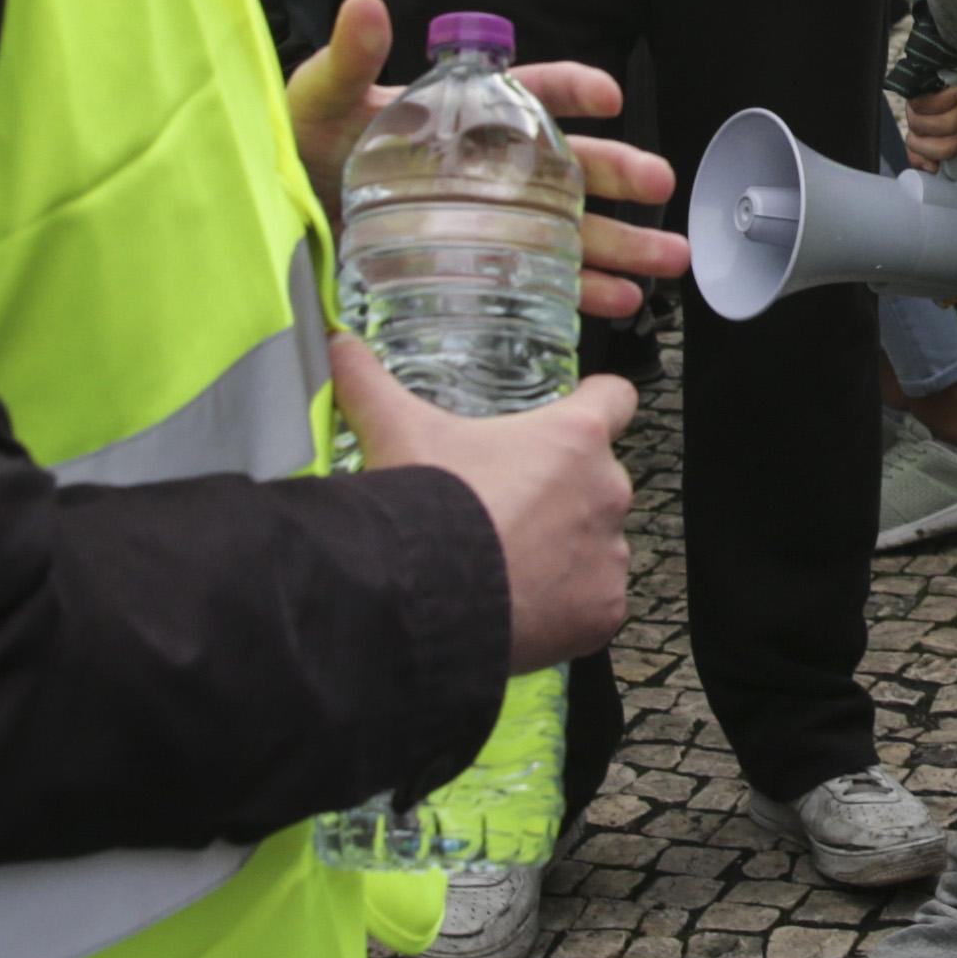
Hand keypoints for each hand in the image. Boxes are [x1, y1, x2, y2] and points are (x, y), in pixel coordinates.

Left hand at [283, 0, 688, 319]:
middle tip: (659, 184)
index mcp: (465, 113)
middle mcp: (492, 166)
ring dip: (624, 242)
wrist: (279, 214)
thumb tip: (365, 5)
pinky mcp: (483, 267)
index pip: (531, 92)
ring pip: (574, 227)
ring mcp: (494, 220)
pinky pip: (546, 280)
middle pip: (572, 164)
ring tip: (667, 258)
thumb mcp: (320, 99)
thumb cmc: (302, 145)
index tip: (608, 97)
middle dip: (621, 174)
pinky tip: (618, 301)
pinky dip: (583, 292)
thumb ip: (349, 58)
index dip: (572, 90)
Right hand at [330, 346, 641, 668]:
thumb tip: (340, 347)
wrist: (425, 601)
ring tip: (506, 558)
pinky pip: (594, 600)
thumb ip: (369, 380)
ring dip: (564, 547)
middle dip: (560, 491)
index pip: (616, 396)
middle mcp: (607, 490)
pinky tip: (518, 601)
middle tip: (507, 505)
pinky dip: (565, 603)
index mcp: (575, 436)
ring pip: (596, 542)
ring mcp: (610, 554)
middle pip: (598, 477)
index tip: (573, 414)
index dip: (595, 402)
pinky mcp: (604, 610)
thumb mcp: (396, 430)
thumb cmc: (427, 510)